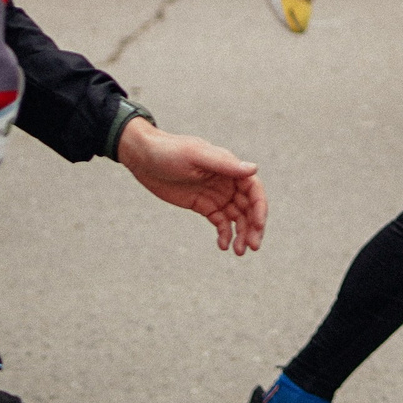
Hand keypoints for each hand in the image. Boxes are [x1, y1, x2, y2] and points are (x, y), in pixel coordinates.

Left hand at [116, 123, 266, 253]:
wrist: (143, 157)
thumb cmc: (169, 150)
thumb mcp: (196, 156)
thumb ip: (225, 164)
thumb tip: (254, 169)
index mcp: (230, 167)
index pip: (254, 190)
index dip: (260, 208)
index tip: (259, 227)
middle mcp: (227, 182)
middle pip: (248, 207)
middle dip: (253, 227)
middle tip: (252, 247)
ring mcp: (216, 194)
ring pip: (236, 218)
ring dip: (241, 234)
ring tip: (238, 252)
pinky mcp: (202, 205)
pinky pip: (220, 222)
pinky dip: (224, 234)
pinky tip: (222, 246)